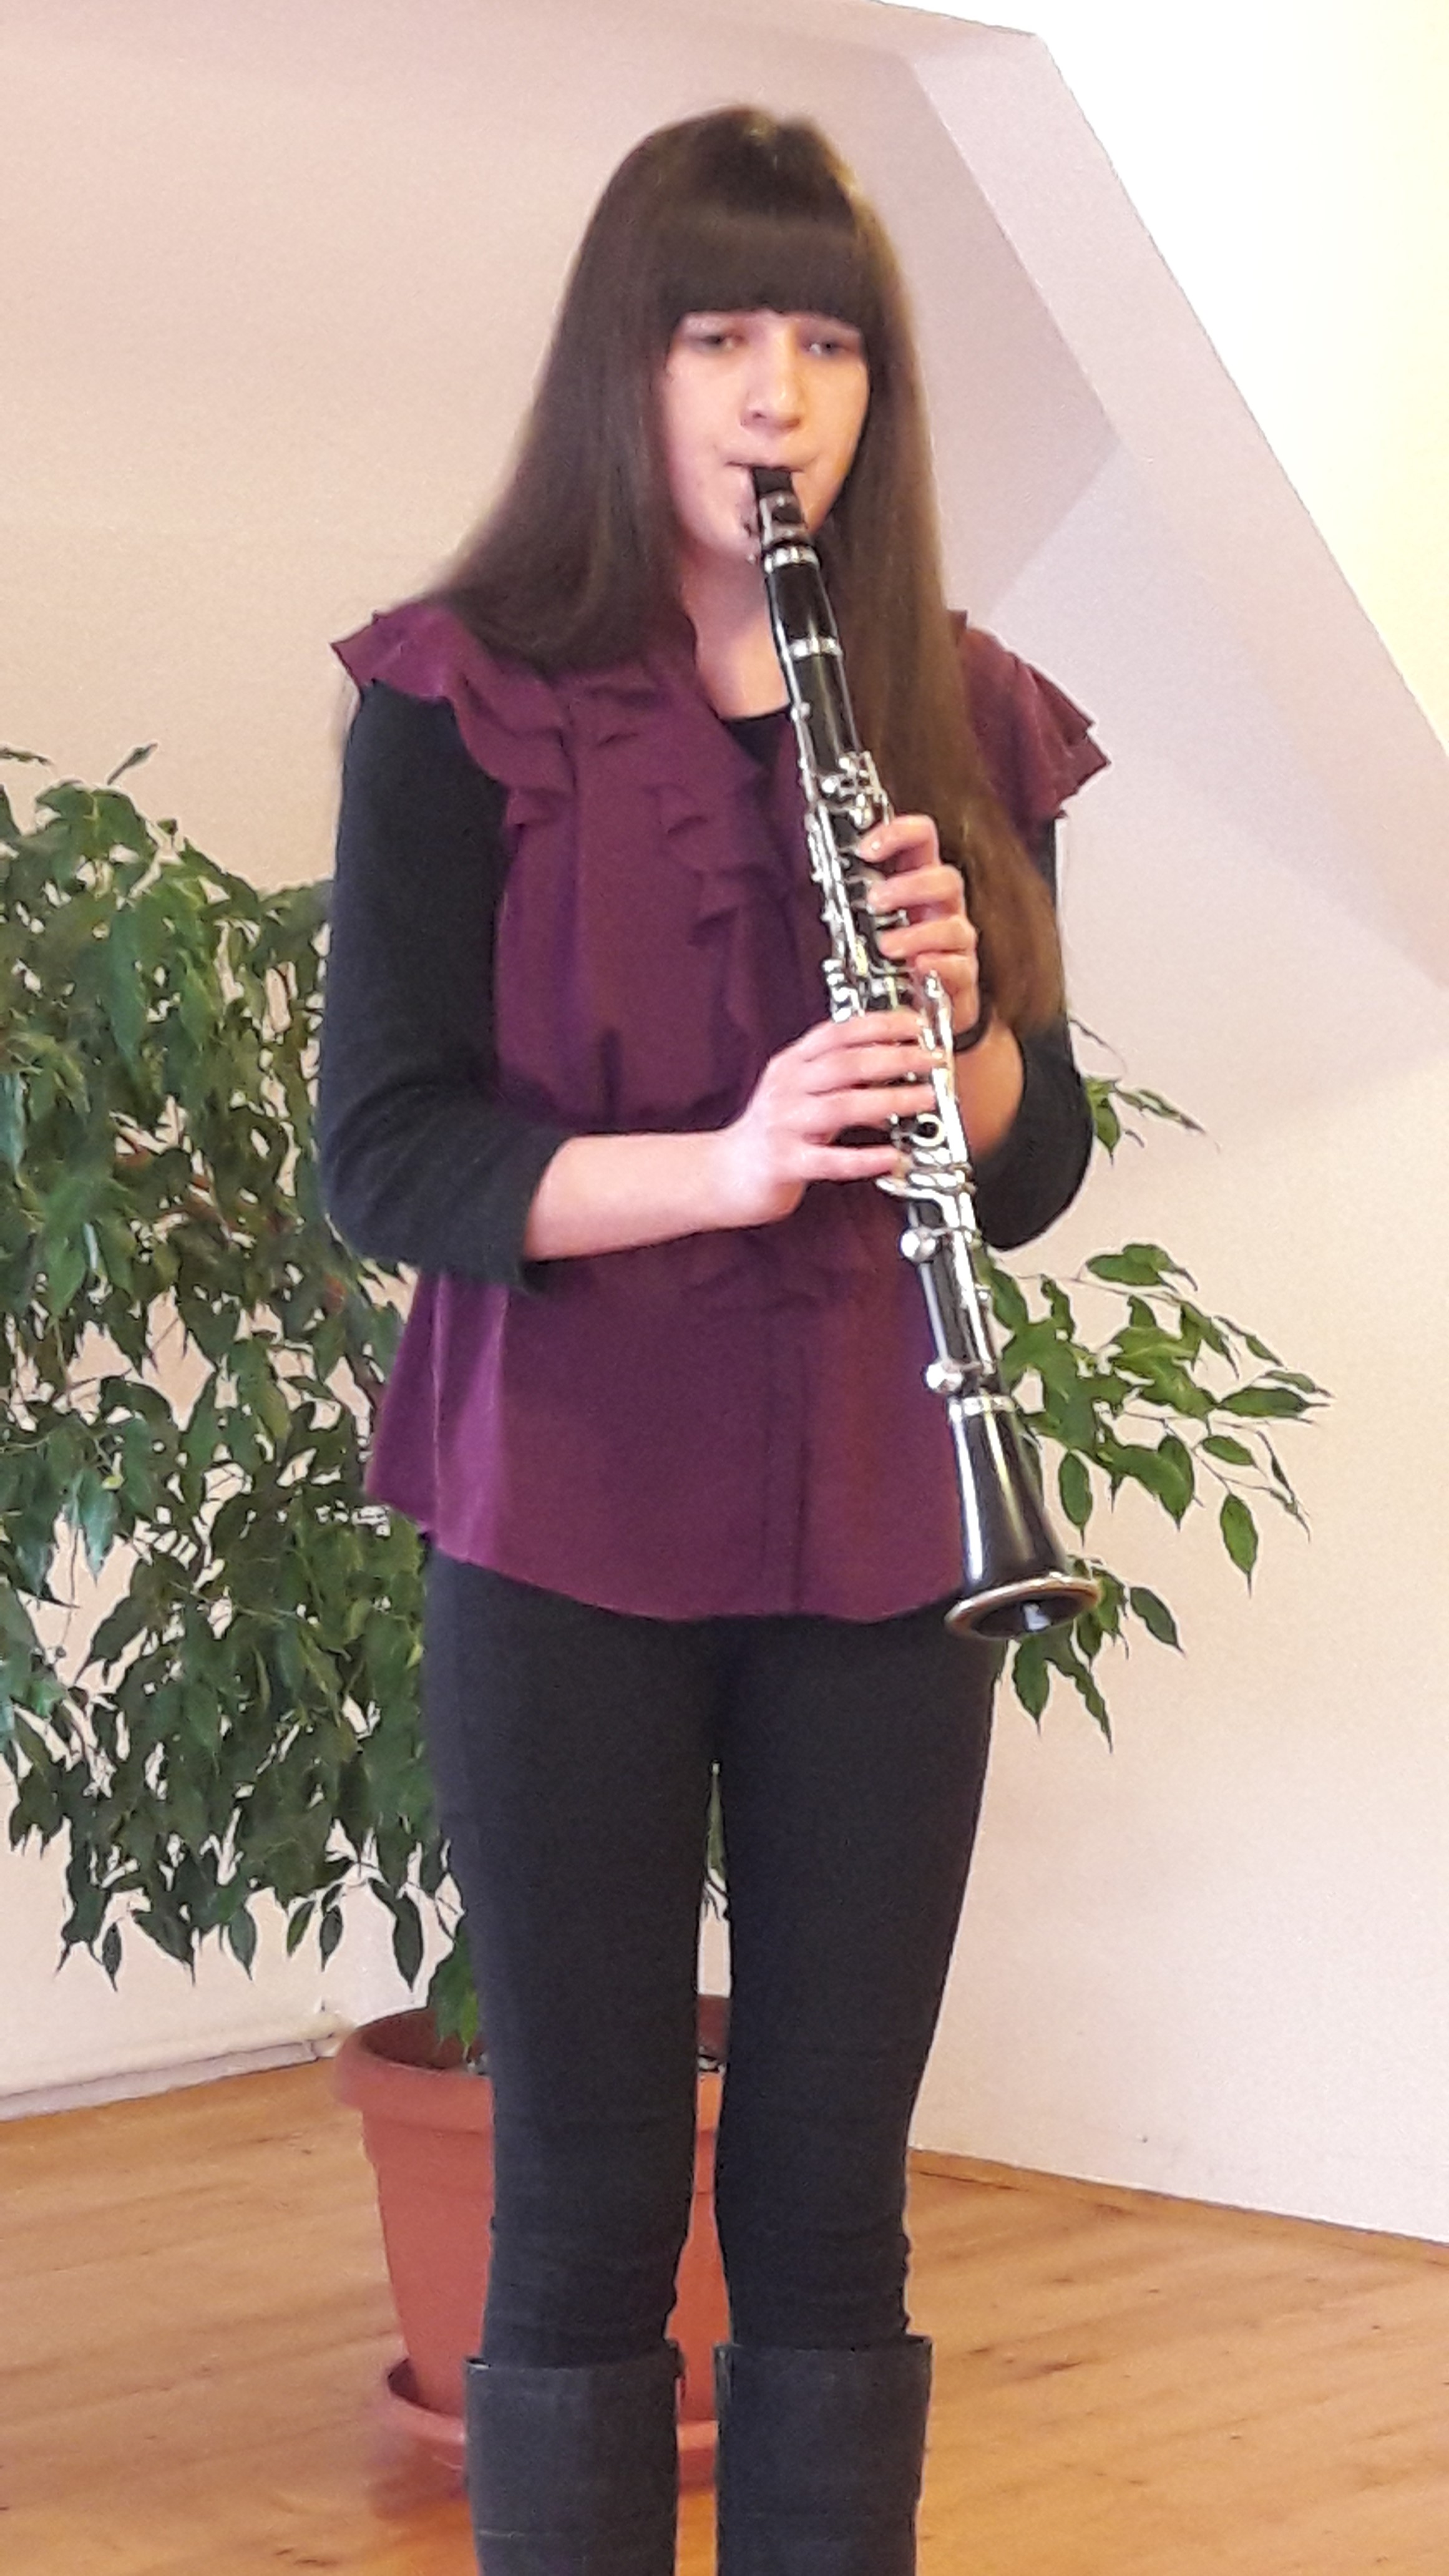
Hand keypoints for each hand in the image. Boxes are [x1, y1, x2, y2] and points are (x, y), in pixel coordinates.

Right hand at [713, 1008, 938, 1226]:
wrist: (724, 1173)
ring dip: (889, 1101)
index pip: (838, 1032)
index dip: (879, 1024)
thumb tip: (891, 1066)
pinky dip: (865, 1158)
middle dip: (895, 1058)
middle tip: (931, 1059)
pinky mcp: (784, 1162)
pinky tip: (892, 1157)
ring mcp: (784, 1124)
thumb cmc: (770, 1132)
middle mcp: (787, 1088)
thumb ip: (840, 1077)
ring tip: (923, 1099)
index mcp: (792, 1064)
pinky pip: (830, 1160)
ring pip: (842, 1106)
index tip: (915, 1024)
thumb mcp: (799, 1091)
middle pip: (846, 1064)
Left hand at [857, 815, 981, 1037]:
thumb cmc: (887, 965)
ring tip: (887, 946)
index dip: (899, 833)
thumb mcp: (865, 927)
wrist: (909, 1013)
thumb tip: (827, 874)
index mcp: (919, 886)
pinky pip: (960, 968)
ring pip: (954, 927)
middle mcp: (943, 911)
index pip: (922, 840)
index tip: (865, 849)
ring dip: (918, 933)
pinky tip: (918, 968)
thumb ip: (853, 902)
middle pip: (947, 880)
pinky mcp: (962, 981)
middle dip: (910, 887)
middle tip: (874, 901)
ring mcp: (956, 946)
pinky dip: (939, 966)